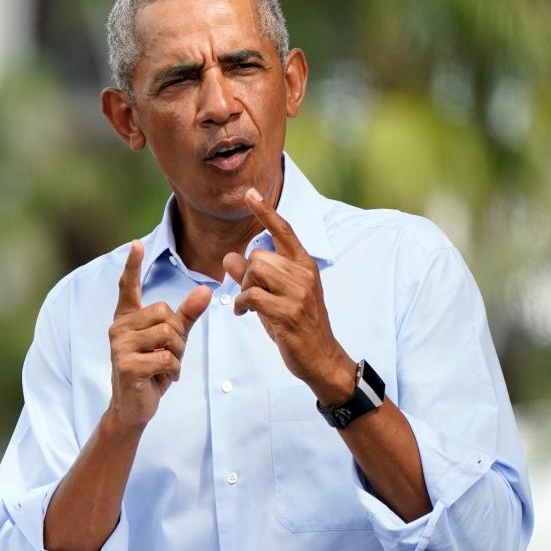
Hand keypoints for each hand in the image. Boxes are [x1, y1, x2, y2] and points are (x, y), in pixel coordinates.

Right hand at [108, 240, 211, 429]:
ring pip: (169, 335)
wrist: (133, 408)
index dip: (132, 266)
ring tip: (164, 367)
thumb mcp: (171, 341)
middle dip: (178, 337)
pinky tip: (161, 379)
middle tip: (168, 355)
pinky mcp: (127, 366)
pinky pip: (167, 358)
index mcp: (126, 319)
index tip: (137, 244)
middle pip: (166, 314)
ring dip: (177, 355)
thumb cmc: (152, 370)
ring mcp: (120, 347)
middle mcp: (118, 328)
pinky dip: (173, 371)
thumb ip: (186, 315)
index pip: (128, 287)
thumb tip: (206, 290)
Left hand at [221, 188, 353, 403]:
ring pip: (254, 272)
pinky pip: (250, 295)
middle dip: (246, 274)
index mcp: (305, 264)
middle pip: (259, 255)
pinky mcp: (287, 312)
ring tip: (248, 305)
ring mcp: (297, 292)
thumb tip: (229, 258)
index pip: (284, 231)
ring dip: (243, 290)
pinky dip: (240, 304)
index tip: (250, 193)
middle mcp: (303, 273)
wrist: (321, 357)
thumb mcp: (275, 296)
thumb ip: (253, 276)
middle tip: (250, 294)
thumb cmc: (297, 324)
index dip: (265, 212)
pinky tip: (243, 313)